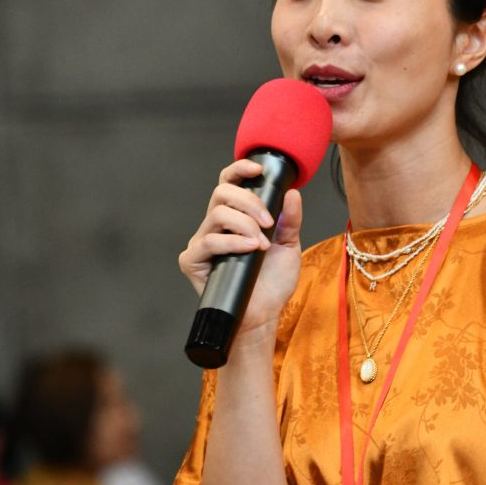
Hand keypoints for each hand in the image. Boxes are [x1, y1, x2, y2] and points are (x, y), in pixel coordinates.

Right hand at [179, 159, 302, 335]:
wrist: (264, 315)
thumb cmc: (272, 283)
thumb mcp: (288, 245)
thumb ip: (290, 219)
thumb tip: (293, 192)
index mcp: (234, 218)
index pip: (229, 184)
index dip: (239, 170)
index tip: (258, 169)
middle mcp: (214, 226)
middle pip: (222, 192)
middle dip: (250, 201)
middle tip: (269, 223)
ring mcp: (202, 243)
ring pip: (217, 213)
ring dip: (245, 224)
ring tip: (261, 244)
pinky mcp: (193, 260)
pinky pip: (209, 241)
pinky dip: (232, 242)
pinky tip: (249, 249)